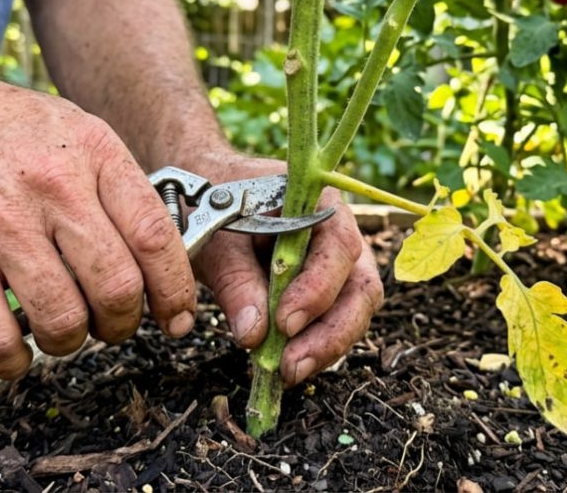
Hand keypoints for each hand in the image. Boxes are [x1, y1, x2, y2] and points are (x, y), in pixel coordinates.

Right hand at [0, 68, 195, 378]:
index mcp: (92, 151)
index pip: (155, 236)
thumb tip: (158, 258)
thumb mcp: (68, 131)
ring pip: (63, 320)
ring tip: (62, 330)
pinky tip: (15, 351)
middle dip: (123, 324)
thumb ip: (112, 187)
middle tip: (113, 325)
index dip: (175, 290)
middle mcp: (51, 186)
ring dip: (70, 342)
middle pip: (117, 287)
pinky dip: (13, 362)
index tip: (175, 316)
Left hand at [184, 151, 383, 387]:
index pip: (338, 247)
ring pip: (354, 310)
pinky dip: (315, 346)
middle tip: (291, 366)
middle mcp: (340, 234)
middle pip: (360, 287)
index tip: (285, 322)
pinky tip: (287, 366)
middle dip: (331, 332)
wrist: (206, 194)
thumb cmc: (215, 208)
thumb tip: (254, 335)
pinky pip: (335, 321)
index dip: (318, 288)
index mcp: (319, 203)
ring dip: (326, 346)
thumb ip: (236, 283)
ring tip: (288, 373)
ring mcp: (338, 265)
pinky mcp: (326, 291)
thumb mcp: (217, 241)